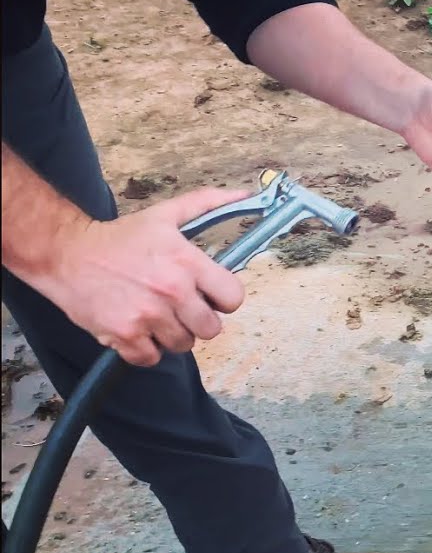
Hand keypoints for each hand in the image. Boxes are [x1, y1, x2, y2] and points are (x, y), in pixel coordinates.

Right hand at [38, 188, 251, 365]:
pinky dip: (145, 349)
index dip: (224, 299)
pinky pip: (151, 358)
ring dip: (172, 335)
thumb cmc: (120, 237)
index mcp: (187, 263)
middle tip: (180, 308)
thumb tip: (245, 194)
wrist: (66, 253)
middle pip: (211, 329)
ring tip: (155, 315)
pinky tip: (137, 329)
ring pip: (182, 345)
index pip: (233, 298)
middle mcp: (172, 292)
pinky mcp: (123, 336)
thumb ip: (208, 204)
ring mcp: (148, 316)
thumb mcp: (166, 215)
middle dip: (198, 321)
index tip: (209, 295)